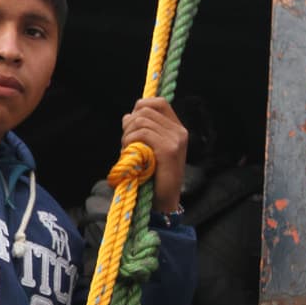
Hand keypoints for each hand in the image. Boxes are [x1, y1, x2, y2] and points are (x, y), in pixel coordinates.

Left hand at [122, 97, 187, 212]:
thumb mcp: (146, 149)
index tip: (130, 124)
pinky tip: (128, 154)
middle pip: (145, 110)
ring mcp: (175, 140)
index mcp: (176, 129)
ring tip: (127, 151)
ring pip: (141, 121)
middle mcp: (179, 131)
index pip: (158, 102)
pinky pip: (143, 134)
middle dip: (129, 124)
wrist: (162, 202)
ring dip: (127, 135)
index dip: (140, 107)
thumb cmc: (151, 177)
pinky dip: (129, 142)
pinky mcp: (169, 150)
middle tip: (125, 143)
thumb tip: (127, 116)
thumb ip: (140, 131)